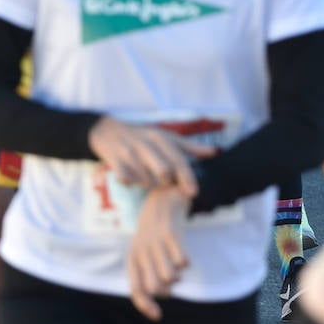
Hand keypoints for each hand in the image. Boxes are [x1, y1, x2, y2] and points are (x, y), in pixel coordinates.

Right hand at [88, 117, 214, 192]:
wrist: (108, 131)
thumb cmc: (142, 136)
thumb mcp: (165, 137)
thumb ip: (190, 147)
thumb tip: (215, 152)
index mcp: (159, 137)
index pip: (177, 159)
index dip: (187, 177)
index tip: (193, 192)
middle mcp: (145, 144)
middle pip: (163, 173)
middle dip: (165, 182)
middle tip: (163, 181)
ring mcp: (129, 153)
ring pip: (146, 181)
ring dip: (148, 183)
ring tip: (145, 174)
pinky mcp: (115, 162)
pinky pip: (128, 181)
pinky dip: (131, 182)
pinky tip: (131, 174)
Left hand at [127, 187, 191, 320]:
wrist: (164, 195)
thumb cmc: (156, 231)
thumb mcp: (148, 251)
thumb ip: (151, 275)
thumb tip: (160, 301)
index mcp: (134, 256)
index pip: (136, 289)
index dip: (145, 306)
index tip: (157, 315)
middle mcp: (141, 250)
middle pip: (154, 288)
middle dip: (168, 289)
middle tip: (173, 276)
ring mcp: (155, 241)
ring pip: (168, 277)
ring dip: (178, 276)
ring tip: (177, 264)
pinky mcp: (170, 233)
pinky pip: (181, 260)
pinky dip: (185, 262)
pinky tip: (184, 254)